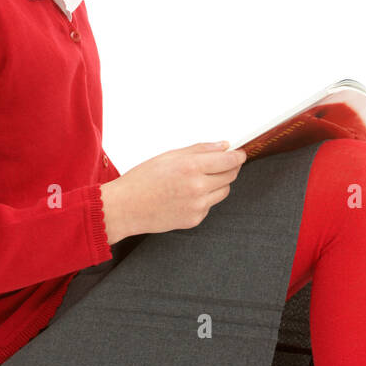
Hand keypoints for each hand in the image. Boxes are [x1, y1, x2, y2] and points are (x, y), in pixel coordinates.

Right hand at [99, 141, 247, 241]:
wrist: (125, 208)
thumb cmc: (142, 180)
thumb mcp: (169, 156)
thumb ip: (199, 150)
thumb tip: (223, 146)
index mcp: (191, 167)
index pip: (229, 161)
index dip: (238, 156)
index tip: (240, 154)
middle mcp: (198, 187)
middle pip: (231, 176)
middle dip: (230, 168)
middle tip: (221, 163)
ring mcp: (198, 206)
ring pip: (223, 191)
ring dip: (218, 183)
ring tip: (198, 180)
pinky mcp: (195, 219)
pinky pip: (210, 205)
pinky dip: (205, 198)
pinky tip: (186, 195)